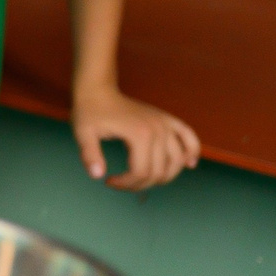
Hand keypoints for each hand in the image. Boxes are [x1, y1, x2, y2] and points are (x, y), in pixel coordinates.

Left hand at [70, 85, 199, 188]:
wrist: (98, 91)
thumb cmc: (90, 112)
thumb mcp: (83, 134)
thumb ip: (90, 155)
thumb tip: (97, 176)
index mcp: (139, 135)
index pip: (141, 173)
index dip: (125, 184)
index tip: (109, 181)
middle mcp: (158, 130)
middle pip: (159, 171)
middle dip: (140, 184)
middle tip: (122, 182)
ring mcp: (165, 124)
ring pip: (177, 161)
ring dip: (164, 177)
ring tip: (144, 179)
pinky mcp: (168, 120)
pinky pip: (189, 137)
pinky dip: (192, 151)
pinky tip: (189, 164)